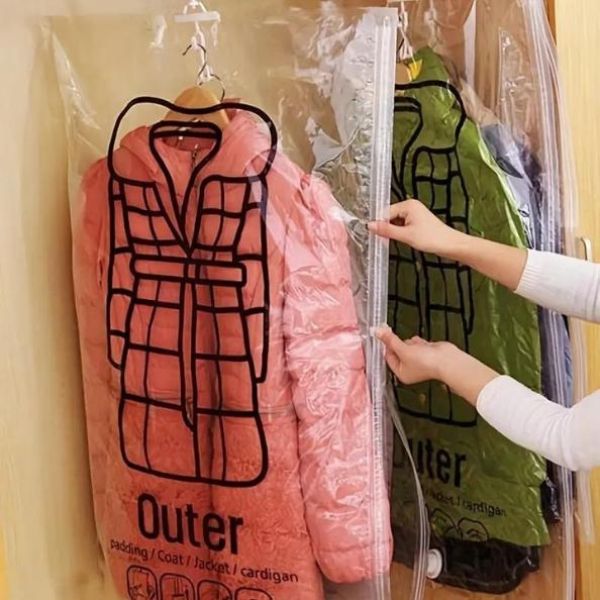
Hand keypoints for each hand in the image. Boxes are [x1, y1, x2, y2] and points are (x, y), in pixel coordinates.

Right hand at [368, 199, 465, 258]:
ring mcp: (414, 213)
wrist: (450, 245)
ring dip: (393, 231)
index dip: (379, 224)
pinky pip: (402, 225)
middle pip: (389, 216)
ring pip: (395, 222)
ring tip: (399, 240)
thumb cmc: (432, 238)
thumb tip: (370, 225)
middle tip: (384, 240)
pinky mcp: (417, 221)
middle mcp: (411, 206)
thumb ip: (386, 230)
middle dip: (386, 228)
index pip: (385, 213)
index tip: (373, 235)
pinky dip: (399, 233)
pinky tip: (403, 239)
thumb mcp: (405, 235)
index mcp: (408, 205)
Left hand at [376, 326, 499, 405]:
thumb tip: (377, 331)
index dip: (386, 346)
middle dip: (400, 344)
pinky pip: (417, 344)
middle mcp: (410, 368)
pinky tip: (423, 344)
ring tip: (416, 346)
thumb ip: (390, 340)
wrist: (447, 360)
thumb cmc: (426, 362)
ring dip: (410, 343)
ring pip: (408, 346)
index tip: (383, 334)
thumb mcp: (403, 349)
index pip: (388, 357)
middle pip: (398, 351)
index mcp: (402, 373)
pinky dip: (419, 342)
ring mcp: (419, 360)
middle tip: (397, 336)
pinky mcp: (427, 353)